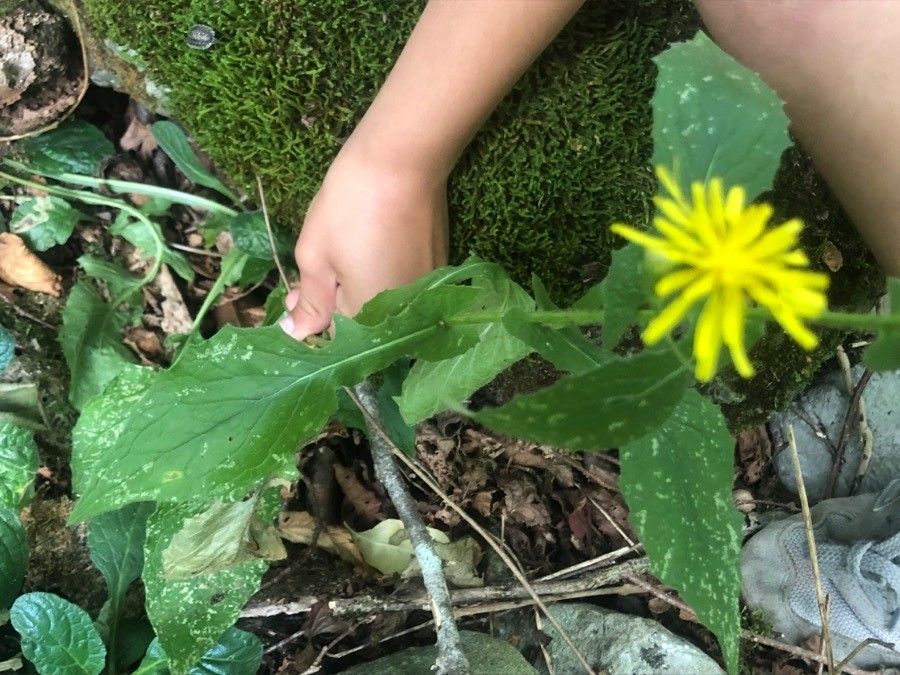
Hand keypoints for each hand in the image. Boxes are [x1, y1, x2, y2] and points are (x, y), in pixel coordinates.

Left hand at [280, 147, 448, 339]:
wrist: (402, 161)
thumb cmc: (349, 208)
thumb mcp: (315, 256)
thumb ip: (310, 302)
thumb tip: (297, 334)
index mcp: (369, 316)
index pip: (335, 336)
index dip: (312, 316)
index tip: (295, 294)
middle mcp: (404, 312)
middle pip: (363, 322)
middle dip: (335, 302)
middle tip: (314, 272)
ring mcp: (425, 288)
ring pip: (384, 301)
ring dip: (360, 287)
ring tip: (341, 255)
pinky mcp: (439, 265)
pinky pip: (404, 282)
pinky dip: (385, 271)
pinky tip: (371, 245)